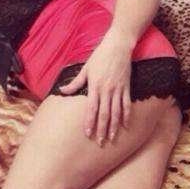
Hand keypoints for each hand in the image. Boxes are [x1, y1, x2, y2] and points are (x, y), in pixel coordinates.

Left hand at [59, 29, 133, 145]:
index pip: (91, 108)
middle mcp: (107, 90)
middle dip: (101, 129)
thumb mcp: (86, 69)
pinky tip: (126, 126)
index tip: (87, 133)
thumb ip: (75, 83)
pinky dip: (127, 116)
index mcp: (95, 87)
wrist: (118, 46)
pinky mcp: (126, 88)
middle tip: (99, 142)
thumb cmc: (100, 56)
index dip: (89, 122)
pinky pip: (127, 105)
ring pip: (116, 112)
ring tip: (111, 138)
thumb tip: (62, 91)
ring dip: (114, 126)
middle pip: (104, 114)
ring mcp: (118, 90)